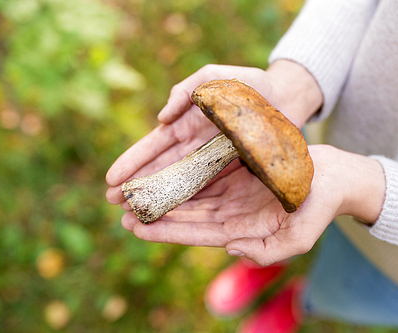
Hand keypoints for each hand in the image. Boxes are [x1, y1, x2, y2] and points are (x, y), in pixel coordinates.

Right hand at [105, 60, 322, 207]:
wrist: (286, 98)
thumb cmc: (249, 84)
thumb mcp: (213, 79)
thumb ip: (185, 91)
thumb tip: (161, 118)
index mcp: (187, 124)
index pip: (155, 147)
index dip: (133, 162)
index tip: (112, 179)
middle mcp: (196, 147)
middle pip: (162, 171)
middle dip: (138, 187)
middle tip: (114, 205)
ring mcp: (212, 162)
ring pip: (180, 185)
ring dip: (158, 200)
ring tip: (134, 217)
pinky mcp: (231, 174)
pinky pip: (206, 191)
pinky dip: (188, 204)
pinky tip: (171, 217)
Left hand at [120, 145, 385, 265]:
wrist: (334, 178)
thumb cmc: (319, 207)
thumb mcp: (298, 237)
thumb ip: (266, 252)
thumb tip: (231, 250)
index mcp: (241, 231)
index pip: (195, 233)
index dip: (166, 231)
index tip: (136, 227)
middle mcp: (231, 214)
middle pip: (185, 215)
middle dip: (154, 214)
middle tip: (122, 210)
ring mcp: (231, 193)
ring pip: (189, 194)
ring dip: (162, 194)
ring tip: (132, 192)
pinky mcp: (235, 172)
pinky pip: (203, 172)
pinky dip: (182, 173)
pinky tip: (162, 169)